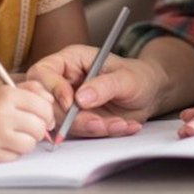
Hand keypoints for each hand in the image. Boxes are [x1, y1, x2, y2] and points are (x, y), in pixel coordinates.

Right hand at [0, 81, 55, 162]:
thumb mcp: (6, 92)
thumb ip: (32, 90)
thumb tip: (52, 101)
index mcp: (7, 95)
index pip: (43, 107)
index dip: (47, 116)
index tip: (43, 119)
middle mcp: (1, 113)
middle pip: (39, 127)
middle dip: (37, 130)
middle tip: (28, 129)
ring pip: (30, 144)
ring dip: (26, 142)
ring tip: (14, 136)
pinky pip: (16, 156)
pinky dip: (13, 153)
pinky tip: (2, 144)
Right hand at [27, 44, 162, 137]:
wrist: (150, 94)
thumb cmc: (139, 76)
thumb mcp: (126, 78)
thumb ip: (104, 85)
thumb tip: (80, 98)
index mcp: (72, 60)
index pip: (43, 72)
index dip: (52, 88)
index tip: (71, 103)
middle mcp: (66, 81)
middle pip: (49, 103)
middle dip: (74, 118)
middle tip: (99, 122)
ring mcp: (70, 102)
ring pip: (63, 123)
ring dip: (91, 127)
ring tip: (118, 123)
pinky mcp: (78, 120)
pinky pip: (80, 132)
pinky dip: (99, 133)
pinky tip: (121, 125)